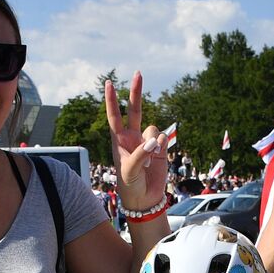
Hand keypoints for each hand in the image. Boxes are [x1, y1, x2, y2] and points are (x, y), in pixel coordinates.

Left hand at [104, 72, 168, 210]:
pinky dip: (162, 147)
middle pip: (135, 109)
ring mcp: (147, 142)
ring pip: (154, 129)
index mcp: (118, 140)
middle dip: (136, 92)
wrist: (144, 199)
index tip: (109, 83)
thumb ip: (141, 153)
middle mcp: (132, 137)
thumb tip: (155, 139)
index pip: (114, 116)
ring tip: (147, 163)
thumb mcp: (130, 170)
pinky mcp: (161, 148)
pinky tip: (157, 159)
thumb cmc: (130, 185)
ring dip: (153, 143)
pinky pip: (164, 138)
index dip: (111, 100)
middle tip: (138, 73)